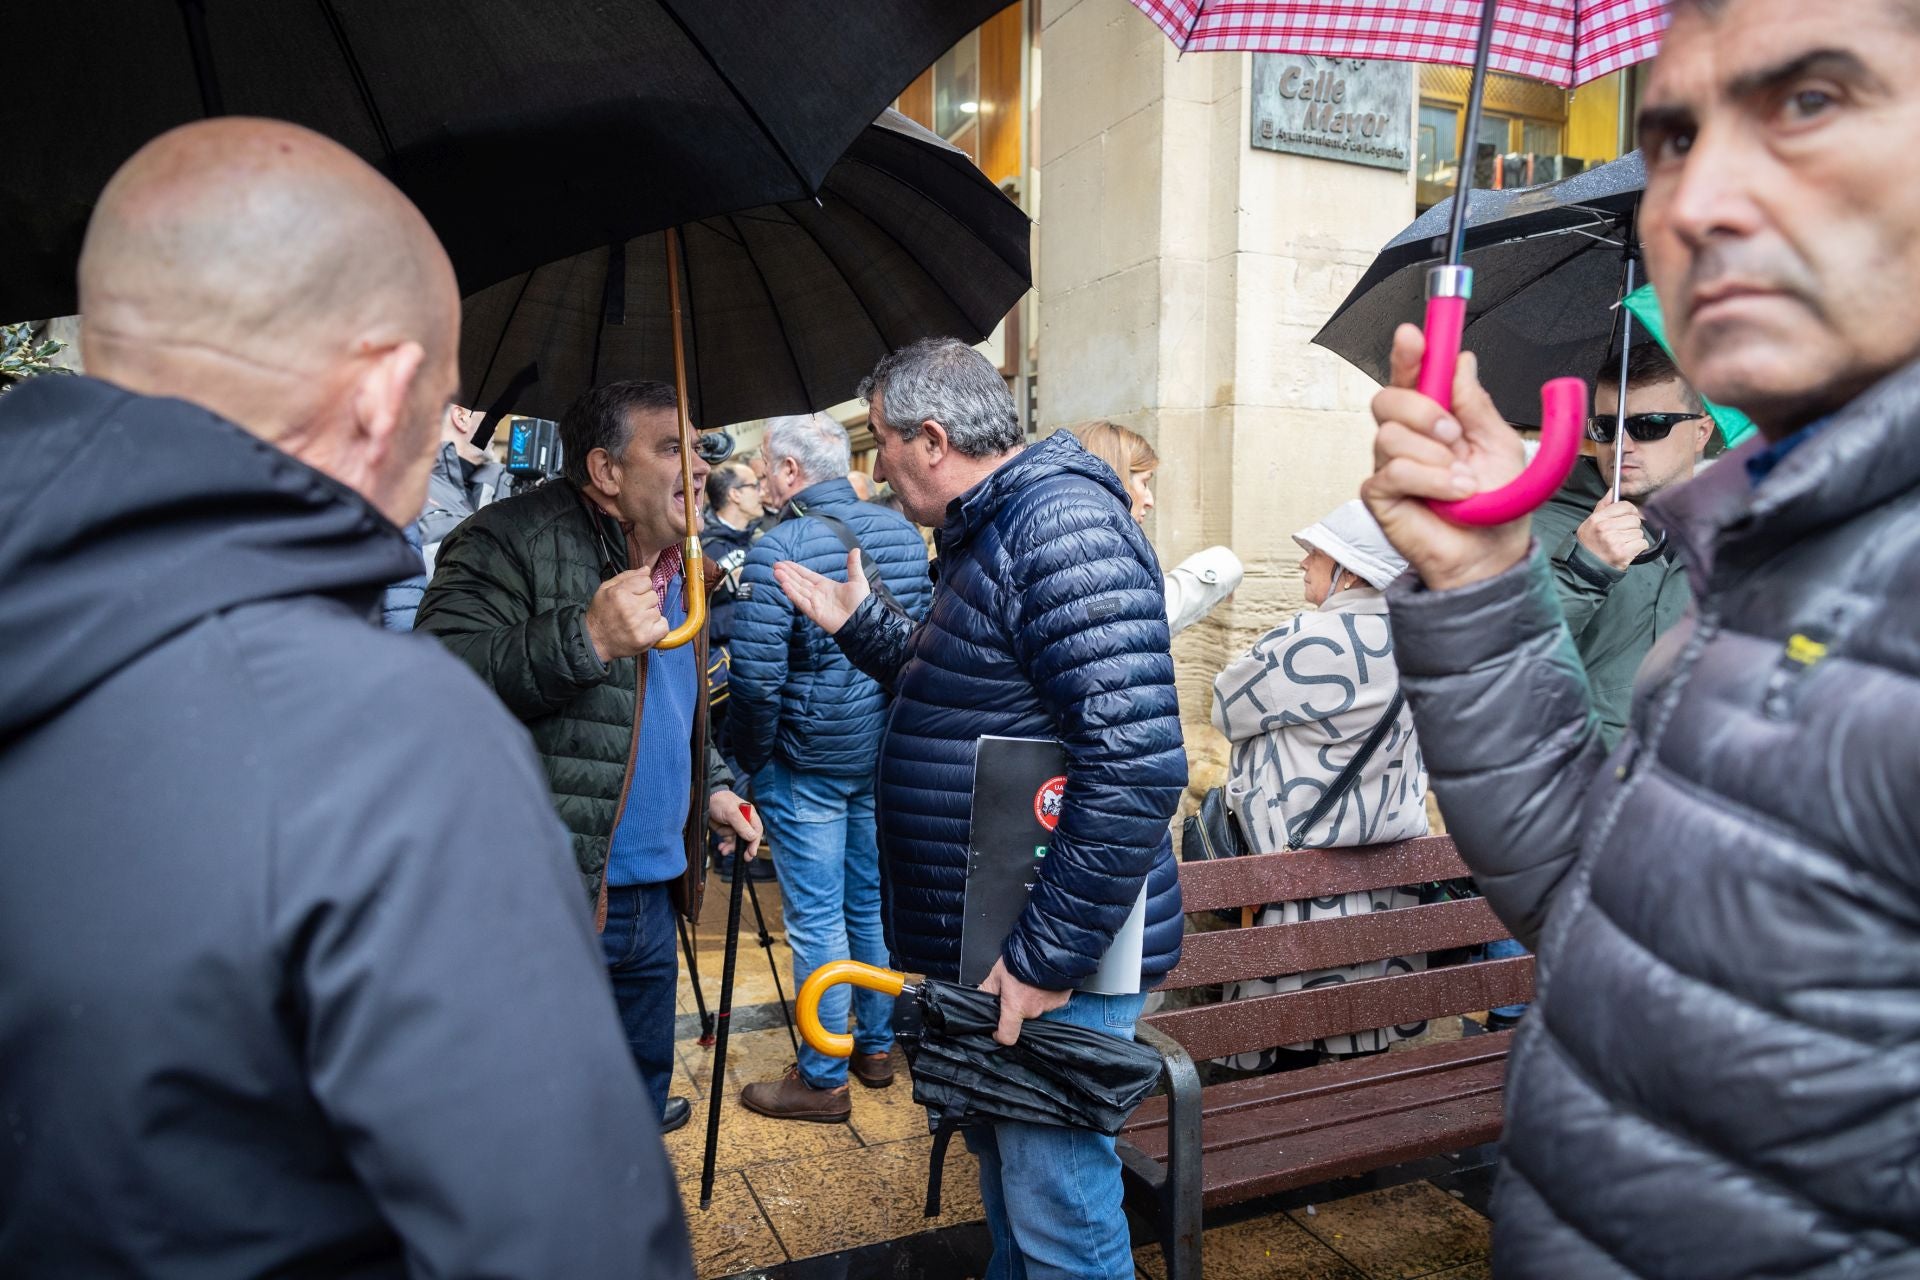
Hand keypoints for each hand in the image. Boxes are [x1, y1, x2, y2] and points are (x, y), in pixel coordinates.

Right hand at [584, 570, 667, 662]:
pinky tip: (645, 629)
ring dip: (649, 615)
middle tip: (633, 610)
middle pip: (654, 596)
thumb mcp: (606, 589)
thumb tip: (647, 569)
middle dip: (645, 602)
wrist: (595, 642)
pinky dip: (657, 628)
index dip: (640, 588)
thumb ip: (627, 577)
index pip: (646, 581)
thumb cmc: (601, 613)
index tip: (632, 596)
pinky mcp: (646, 638)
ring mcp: (640, 624)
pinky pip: (664, 626)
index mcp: (620, 593)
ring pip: (658, 611)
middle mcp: (631, 608)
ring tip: (636, 621)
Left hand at [708, 791, 761, 859]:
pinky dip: (725, 845)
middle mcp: (744, 820)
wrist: (702, 800)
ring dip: (731, 847)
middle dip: (744, 847)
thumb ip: (742, 825)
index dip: (755, 842)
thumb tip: (753, 837)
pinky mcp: (726, 829)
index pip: (756, 830)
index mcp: (749, 813)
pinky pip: (729, 840)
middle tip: (745, 858)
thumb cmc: (719, 801)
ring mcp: (734, 826)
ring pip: (737, 841)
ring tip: (724, 851)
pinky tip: (721, 848)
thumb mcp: (731, 813)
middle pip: (748, 838)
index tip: (751, 852)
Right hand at [772, 550, 869, 635]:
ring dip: (786, 581)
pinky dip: (793, 594)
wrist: (863, 621)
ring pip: (797, 590)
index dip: (795, 569)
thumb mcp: (858, 580)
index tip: (784, 563)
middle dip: (787, 573)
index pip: (806, 575)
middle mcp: (817, 594)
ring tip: (776, 572)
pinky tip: (784, 585)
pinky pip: (801, 602)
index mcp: (826, 586)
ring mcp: (815, 603)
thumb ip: (853, 565)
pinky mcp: (814, 612)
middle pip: (798, 582)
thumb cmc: (861, 603)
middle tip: (776, 565)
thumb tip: (856, 550)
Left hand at [979, 957, 1071, 1046]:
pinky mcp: (1061, 1000)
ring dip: (1033, 998)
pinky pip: (1050, 1001)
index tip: (998, 1028)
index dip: (1000, 1035)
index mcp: (1015, 1007)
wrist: (1049, 947)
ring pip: (1036, 1008)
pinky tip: (1043, 981)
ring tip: (1031, 981)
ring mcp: (1049, 1007)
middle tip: (1016, 987)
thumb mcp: (997, 972)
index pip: (1007, 1037)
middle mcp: (1033, 1011)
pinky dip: (1046, 993)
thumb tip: (980, 998)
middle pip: (1022, 1016)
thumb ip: (987, 989)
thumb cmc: (1022, 957)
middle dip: (1018, 1005)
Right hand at [1361, 324, 1531, 591]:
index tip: (1413, 333)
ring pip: (1389, 435)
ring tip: (1461, 480)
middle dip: (1422, 409)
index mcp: (1435, 418)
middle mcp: (1408, 437)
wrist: (1490, 554)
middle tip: (1454, 433)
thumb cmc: (1495, 506)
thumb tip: (1462, 361)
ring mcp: (1390, 465)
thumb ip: (1477, 404)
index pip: (1412, 375)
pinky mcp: (1380, 495)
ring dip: (1434, 456)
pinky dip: (1430, 480)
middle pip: (1387, 397)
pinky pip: (1395, 471)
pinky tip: (1449, 495)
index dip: (1408, 351)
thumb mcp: (1499, 444)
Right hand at [1576, 498, 1648, 569]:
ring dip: (1634, 538)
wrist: (1585, 565)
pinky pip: (1642, 543)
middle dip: (1632, 526)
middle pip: (1634, 519)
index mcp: (1598, 519)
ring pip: (1639, 532)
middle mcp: (1605, 529)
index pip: (1625, 506)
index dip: (1630, 511)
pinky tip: (1628, 549)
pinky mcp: (1623, 553)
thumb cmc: (1590, 542)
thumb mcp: (1591, 522)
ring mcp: (1615, 541)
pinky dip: (1638, 547)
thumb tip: (1612, 490)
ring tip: (1623, 542)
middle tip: (1623, 533)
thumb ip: (1603, 505)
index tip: (1628, 516)